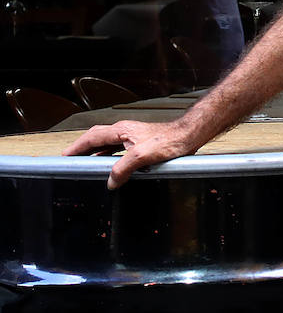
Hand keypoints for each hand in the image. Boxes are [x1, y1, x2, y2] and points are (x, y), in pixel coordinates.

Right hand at [62, 119, 202, 189]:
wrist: (188, 136)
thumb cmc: (170, 140)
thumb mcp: (142, 156)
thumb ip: (122, 168)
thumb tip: (110, 181)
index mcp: (121, 130)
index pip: (91, 137)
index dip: (76, 147)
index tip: (64, 156)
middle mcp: (125, 131)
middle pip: (96, 138)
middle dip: (82, 148)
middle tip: (71, 159)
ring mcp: (133, 136)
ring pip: (107, 143)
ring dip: (95, 153)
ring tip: (86, 163)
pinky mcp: (141, 143)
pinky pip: (118, 149)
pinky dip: (109, 156)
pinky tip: (111, 166)